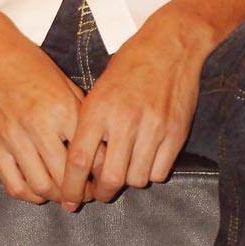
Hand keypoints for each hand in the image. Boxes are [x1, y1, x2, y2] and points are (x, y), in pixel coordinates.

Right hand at [0, 10, 90, 204]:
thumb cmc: (28, 65)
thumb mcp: (64, 83)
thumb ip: (80, 115)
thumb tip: (99, 146)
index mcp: (61, 109)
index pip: (90, 155)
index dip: (102, 173)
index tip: (104, 178)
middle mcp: (37, 126)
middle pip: (67, 178)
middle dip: (82, 192)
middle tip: (88, 192)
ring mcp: (12, 139)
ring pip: (42, 187)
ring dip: (58, 197)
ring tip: (65, 194)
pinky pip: (15, 185)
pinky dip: (31, 195)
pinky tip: (39, 189)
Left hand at [59, 3, 213, 210]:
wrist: (170, 45)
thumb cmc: (130, 65)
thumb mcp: (100, 88)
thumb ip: (91, 123)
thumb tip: (82, 164)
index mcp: (99, 108)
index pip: (79, 160)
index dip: (72, 186)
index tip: (68, 200)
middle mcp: (125, 120)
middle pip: (110, 178)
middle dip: (102, 193)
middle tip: (100, 193)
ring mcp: (153, 128)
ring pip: (136, 179)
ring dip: (128, 180)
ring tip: (125, 168)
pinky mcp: (176, 133)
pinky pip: (160, 172)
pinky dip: (150, 172)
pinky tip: (146, 158)